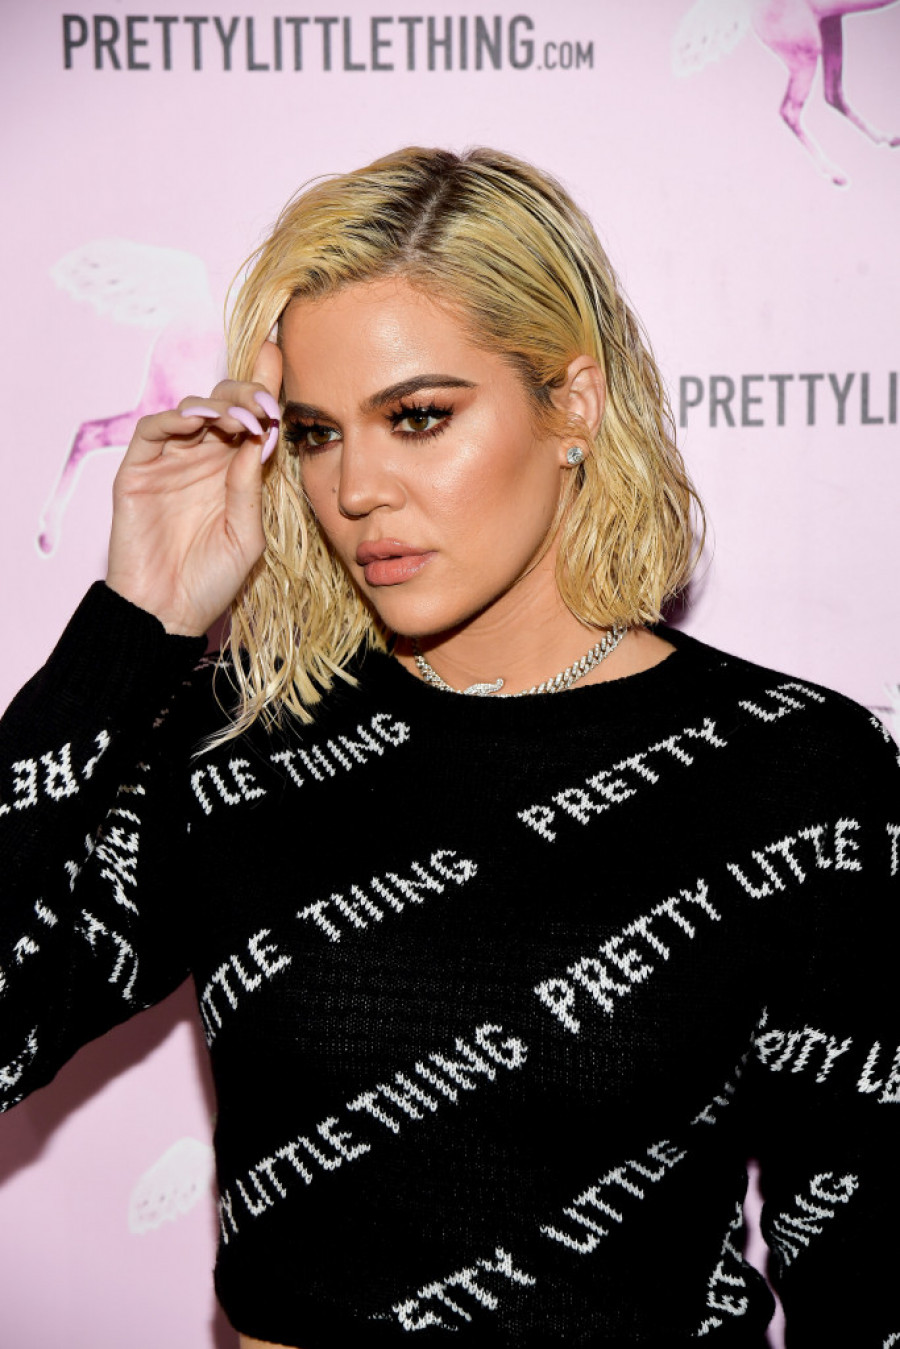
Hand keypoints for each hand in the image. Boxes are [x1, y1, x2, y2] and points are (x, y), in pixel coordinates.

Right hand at [106, 342, 282, 635]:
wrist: (167, 613)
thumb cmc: (210, 581)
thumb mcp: (246, 534)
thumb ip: (250, 486)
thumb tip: (262, 435)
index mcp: (233, 473)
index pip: (250, 420)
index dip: (263, 389)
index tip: (279, 361)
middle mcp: (202, 461)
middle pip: (222, 406)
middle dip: (244, 394)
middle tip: (263, 404)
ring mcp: (169, 463)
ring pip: (191, 411)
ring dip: (217, 406)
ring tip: (240, 420)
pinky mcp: (137, 471)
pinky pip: (153, 430)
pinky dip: (174, 418)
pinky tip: (198, 421)